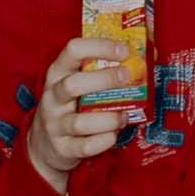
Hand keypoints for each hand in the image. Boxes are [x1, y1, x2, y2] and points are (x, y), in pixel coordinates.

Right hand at [24, 34, 140, 193]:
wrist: (44, 145)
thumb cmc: (71, 105)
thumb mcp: (78, 81)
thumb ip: (105, 67)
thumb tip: (150, 51)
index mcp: (58, 73)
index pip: (73, 50)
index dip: (100, 46)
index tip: (124, 50)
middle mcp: (52, 98)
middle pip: (73, 85)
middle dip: (104, 80)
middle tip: (127, 77)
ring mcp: (54, 125)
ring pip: (80, 122)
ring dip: (109, 118)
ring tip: (125, 115)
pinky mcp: (62, 149)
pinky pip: (85, 147)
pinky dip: (104, 141)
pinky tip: (114, 135)